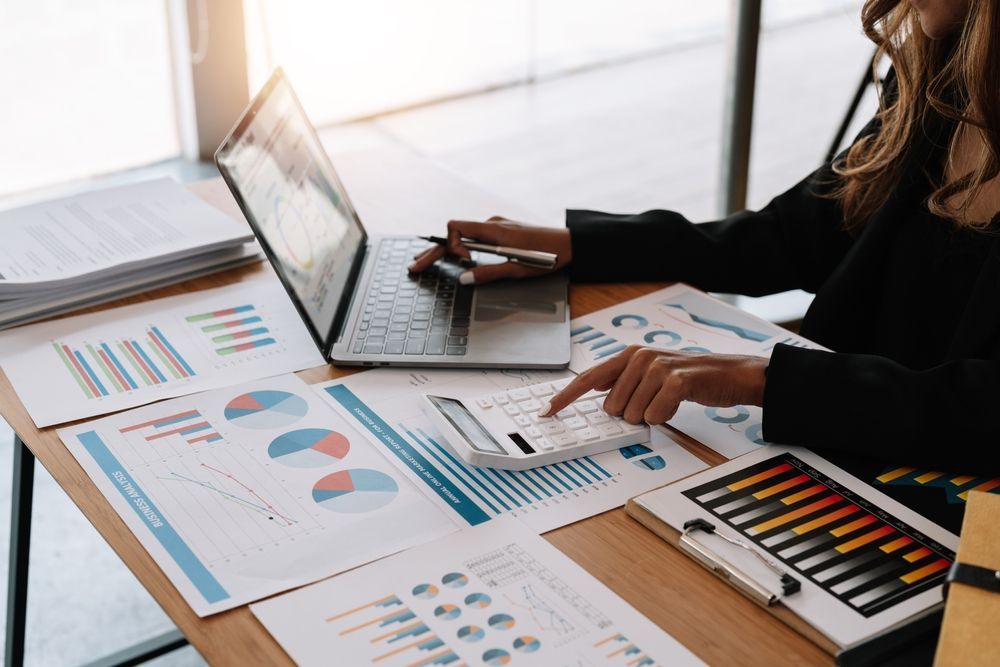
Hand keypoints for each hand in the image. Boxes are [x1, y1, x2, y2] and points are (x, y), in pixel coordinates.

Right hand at [408, 217, 571, 284]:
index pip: (456, 227)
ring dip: (446, 249)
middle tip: (415, 266)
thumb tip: (464, 279)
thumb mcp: (518, 270)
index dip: (451, 245)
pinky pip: (475, 236)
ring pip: (463, 235)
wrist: (571, 244)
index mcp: (494, 230)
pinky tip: (455, 257)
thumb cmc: (548, 256)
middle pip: (454, 234)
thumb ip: (489, 273)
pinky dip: (460, 246)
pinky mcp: (502, 231)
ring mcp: (496, 227)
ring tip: (427, 262)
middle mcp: (492, 224)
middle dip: (434, 251)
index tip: (464, 263)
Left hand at [540, 346, 767, 423]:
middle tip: (654, 401)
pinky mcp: (675, 380)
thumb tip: (596, 390)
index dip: (565, 397)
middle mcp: (639, 357)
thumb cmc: (688, 377)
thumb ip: (622, 379)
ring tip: (667, 401)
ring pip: (631, 414)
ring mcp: (657, 367)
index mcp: (628, 355)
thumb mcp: (651, 373)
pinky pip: (654, 415)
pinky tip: (676, 404)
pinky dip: (664, 417)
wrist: (728, 375)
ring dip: (650, 416)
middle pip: (612, 407)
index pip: (587, 378)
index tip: (547, 411)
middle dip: (631, 414)